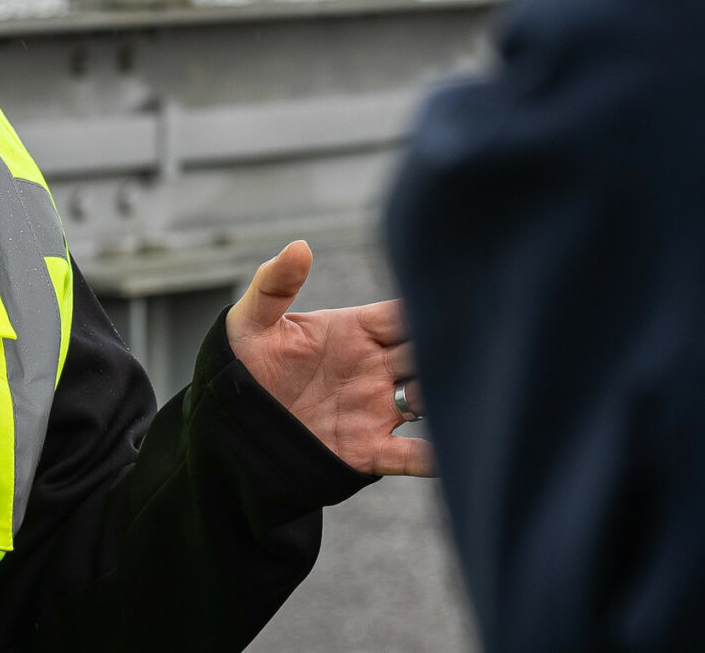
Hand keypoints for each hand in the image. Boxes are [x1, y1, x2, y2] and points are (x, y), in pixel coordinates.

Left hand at [225, 239, 434, 477]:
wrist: (230, 421)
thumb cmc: (244, 362)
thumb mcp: (252, 320)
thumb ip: (274, 283)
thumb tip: (299, 246)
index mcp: (356, 331)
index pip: (404, 317)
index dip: (430, 310)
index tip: (457, 303)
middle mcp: (376, 368)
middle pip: (427, 356)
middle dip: (448, 354)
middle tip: (473, 352)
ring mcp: (375, 409)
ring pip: (429, 402)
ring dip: (445, 401)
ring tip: (452, 398)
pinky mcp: (367, 450)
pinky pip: (411, 457)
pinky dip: (435, 459)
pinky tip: (454, 457)